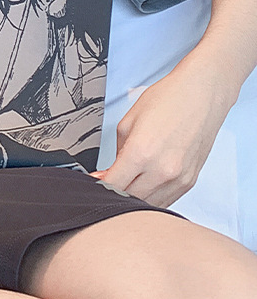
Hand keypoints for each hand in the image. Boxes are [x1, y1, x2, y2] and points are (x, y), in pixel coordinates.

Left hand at [91, 57, 230, 206]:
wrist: (203, 94)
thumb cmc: (168, 100)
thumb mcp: (128, 122)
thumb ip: (116, 152)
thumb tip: (110, 172)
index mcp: (141, 153)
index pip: (112, 185)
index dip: (99, 185)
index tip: (96, 181)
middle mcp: (161, 170)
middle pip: (128, 198)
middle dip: (115, 191)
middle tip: (111, 179)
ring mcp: (178, 179)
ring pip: (147, 204)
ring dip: (133, 197)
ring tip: (129, 181)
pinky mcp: (189, 181)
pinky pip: (165, 201)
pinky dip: (152, 197)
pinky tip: (146, 184)